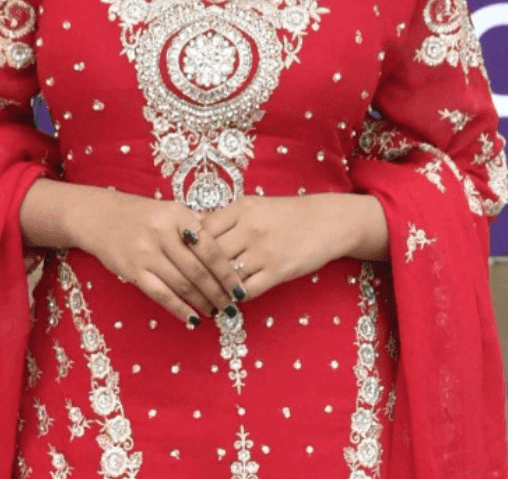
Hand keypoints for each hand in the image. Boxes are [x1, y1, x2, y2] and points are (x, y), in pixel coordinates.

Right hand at [20, 181, 244, 325]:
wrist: (101, 217)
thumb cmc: (144, 215)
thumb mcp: (172, 210)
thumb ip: (198, 226)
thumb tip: (232, 247)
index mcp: (178, 215)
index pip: (211, 248)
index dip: (228, 272)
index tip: (241, 288)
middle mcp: (163, 232)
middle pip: (198, 270)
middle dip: (219, 292)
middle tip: (233, 307)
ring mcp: (147, 252)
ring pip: (182, 284)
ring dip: (202, 302)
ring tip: (216, 312)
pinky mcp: (133, 270)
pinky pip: (161, 295)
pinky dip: (179, 309)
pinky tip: (193, 318)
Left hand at [196, 193, 387, 301]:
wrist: (327, 221)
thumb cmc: (286, 214)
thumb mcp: (254, 206)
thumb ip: (226, 218)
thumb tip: (191, 228)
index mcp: (241, 208)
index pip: (202, 230)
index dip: (189, 247)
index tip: (180, 258)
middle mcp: (250, 228)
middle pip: (210, 254)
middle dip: (196, 271)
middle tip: (185, 285)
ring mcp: (264, 251)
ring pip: (225, 275)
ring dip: (213, 289)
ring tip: (204, 297)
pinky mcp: (278, 271)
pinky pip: (247, 290)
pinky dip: (235, 298)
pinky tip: (229, 300)